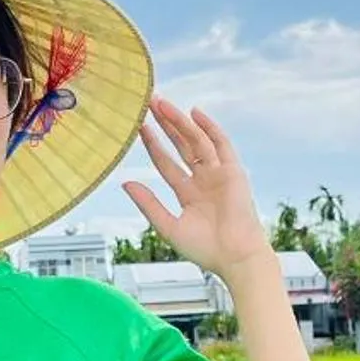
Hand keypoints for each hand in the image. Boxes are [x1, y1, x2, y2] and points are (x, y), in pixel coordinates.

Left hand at [122, 97, 273, 280]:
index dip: (153, 144)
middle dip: (166, 125)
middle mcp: (203, 180)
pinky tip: (194, 113)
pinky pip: (220, 144)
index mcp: (188, 194)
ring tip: (163, 104)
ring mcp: (218, 174)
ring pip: (196, 141)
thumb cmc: (205, 249)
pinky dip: (209, 128)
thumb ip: (148, 204)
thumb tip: (125, 183)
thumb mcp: (168, 225)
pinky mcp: (233, 171)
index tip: (139, 127)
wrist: (235, 256)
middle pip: (181, 146)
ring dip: (180, 121)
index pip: (166, 163)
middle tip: (149, 104)